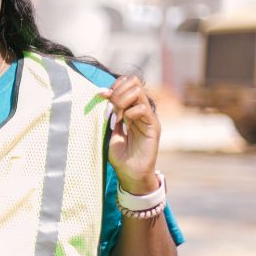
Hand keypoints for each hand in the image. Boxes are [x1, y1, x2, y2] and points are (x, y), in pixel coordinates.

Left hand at [98, 76, 160, 193]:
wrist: (130, 173)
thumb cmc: (120, 155)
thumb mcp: (109, 131)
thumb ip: (109, 114)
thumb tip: (102, 95)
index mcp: (130, 109)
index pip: (126, 83)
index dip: (114, 86)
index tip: (101, 95)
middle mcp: (140, 110)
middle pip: (133, 82)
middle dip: (117, 91)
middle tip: (110, 107)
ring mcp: (148, 117)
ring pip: (138, 92)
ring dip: (122, 100)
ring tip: (116, 115)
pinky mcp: (154, 126)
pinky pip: (143, 108)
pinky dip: (130, 112)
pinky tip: (123, 122)